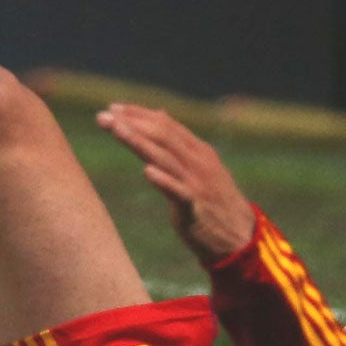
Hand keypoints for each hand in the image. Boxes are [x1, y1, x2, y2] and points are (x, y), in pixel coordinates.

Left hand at [96, 103, 258, 266]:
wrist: (242, 238)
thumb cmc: (213, 201)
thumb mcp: (198, 166)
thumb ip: (178, 142)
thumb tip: (159, 114)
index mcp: (198, 151)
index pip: (166, 125)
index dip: (139, 115)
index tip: (113, 107)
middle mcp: (198, 163)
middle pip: (162, 136)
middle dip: (132, 124)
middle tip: (103, 116)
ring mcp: (197, 184)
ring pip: (165, 158)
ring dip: (139, 142)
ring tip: (117, 129)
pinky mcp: (195, 208)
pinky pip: (178, 192)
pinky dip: (164, 181)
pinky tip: (148, 171)